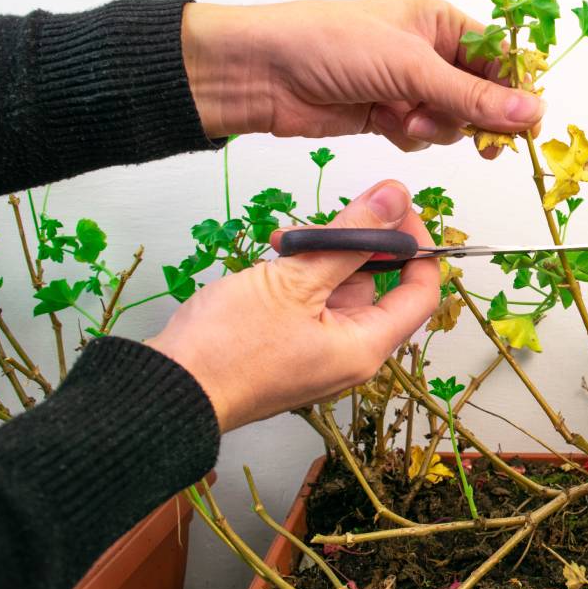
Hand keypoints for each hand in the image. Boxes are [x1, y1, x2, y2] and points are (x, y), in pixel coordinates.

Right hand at [146, 181, 437, 431]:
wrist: (167, 391)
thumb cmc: (228, 348)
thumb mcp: (295, 280)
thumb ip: (351, 235)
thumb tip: (396, 197)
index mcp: (365, 346)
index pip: (421, 291)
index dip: (417, 244)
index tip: (395, 209)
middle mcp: (350, 352)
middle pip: (378, 282)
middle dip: (354, 243)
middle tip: (319, 224)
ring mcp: (319, 348)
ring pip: (340, 284)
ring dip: (319, 253)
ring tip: (284, 242)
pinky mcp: (291, 342)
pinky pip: (312, 298)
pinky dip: (299, 273)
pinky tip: (275, 257)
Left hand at [180, 0, 543, 157]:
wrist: (262, 73)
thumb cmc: (331, 45)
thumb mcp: (411, 66)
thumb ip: (473, 96)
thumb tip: (532, 112)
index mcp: (439, 20)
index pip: (497, 56)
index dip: (515, 89)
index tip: (526, 123)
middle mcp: (428, 51)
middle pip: (481, 93)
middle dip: (475, 115)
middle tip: (484, 143)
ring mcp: (407, 85)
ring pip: (452, 119)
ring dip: (436, 126)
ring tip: (404, 117)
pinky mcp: (386, 114)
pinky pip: (422, 134)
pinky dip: (410, 135)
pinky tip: (386, 124)